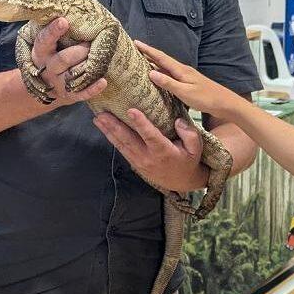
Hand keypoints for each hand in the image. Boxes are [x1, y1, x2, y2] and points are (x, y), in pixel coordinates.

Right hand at [29, 17, 105, 103]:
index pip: (44, 40)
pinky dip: (93, 89)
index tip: (64, 21)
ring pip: (72, 75)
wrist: (46, 87)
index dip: (53, 31)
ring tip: (97, 58)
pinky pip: (81, 93)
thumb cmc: (52, 55)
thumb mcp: (47, 44)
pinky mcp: (69, 95)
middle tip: (90, 43)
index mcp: (42, 51)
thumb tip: (74, 7)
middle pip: (62, 59)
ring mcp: (58, 83)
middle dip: (78, 51)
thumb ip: (56, 30)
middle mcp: (48, 68)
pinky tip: (103, 81)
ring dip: (86, 66)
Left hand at [93, 109, 207, 192]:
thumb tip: (178, 121)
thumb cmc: (189, 161)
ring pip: (122, 145)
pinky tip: (104, 129)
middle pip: (129, 140)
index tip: (131, 111)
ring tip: (97, 119)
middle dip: (114, 126)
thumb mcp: (196, 148)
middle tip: (102, 113)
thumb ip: (190, 134)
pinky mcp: (135, 163)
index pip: (151, 136)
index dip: (141, 123)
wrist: (182, 182)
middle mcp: (148, 157)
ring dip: (108, 131)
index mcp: (164, 151)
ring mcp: (140, 161)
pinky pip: (122, 150)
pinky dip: (112, 139)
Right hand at [135, 41, 244, 117]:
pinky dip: (161, 73)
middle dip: (148, 54)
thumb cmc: (206, 99)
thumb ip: (168, 83)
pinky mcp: (188, 83)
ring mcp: (186, 76)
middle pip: (162, 60)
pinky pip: (171, 75)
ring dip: (154, 63)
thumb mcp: (185, 92)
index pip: (161, 57)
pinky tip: (158, 78)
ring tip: (141, 62)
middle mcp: (183, 70)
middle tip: (134, 50)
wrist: (225, 103)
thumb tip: (151, 73)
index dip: (147, 50)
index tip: (135, 42)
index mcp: (181, 70)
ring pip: (166, 67)